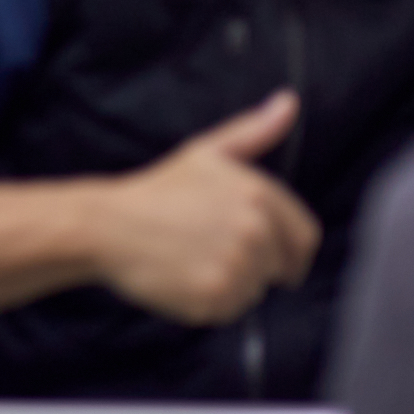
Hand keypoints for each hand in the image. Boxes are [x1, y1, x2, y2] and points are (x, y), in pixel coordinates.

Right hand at [80, 92, 318, 326]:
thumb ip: (255, 131)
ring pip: (255, 292)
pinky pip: (231, 311)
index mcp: (257, 195)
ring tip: (194, 260)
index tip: (271, 255)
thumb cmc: (158, 190)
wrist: (109, 226)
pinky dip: (212, 302)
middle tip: (212, 250)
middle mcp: (253, 231)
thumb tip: (289, 102)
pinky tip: (185, 277)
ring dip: (232, 284)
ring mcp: (235, 267)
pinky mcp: (215, 298)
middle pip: (281, 268)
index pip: (305, 238)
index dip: (289, 249)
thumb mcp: (207, 152)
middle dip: (255, 265)